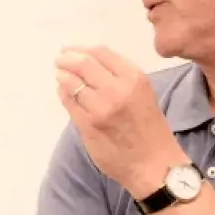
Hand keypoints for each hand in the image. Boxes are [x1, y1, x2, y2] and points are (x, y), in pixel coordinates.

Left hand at [56, 46, 184, 195]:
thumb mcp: (143, 93)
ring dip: (63, 76)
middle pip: (83, 64)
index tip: (72, 50)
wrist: (154, 165)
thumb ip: (120, 77)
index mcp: (134, 78)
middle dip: (67, 59)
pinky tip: (63, 92)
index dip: (82, 49)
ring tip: (60, 75)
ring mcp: (100, 107)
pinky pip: (69, 102)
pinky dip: (63, 93)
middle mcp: (117, 89)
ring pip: (72, 82)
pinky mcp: (88, 125)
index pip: (101, 53)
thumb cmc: (150, 129)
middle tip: (60, 59)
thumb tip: (89, 62)